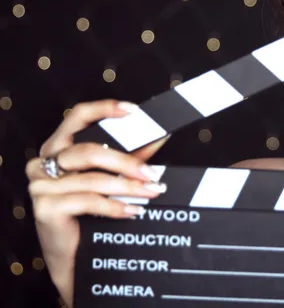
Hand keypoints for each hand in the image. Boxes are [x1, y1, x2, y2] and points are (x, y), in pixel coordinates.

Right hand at [25, 100, 169, 306]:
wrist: (73, 258)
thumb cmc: (89, 213)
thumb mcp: (110, 180)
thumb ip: (129, 158)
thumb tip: (158, 138)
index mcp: (58, 148)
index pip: (77, 117)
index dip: (104, 109)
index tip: (134, 111)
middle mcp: (44, 163)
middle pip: (89, 150)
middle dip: (127, 162)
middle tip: (152, 173)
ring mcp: (41, 185)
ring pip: (92, 178)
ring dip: (128, 186)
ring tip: (150, 192)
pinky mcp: (45, 207)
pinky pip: (87, 201)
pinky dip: (115, 206)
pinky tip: (132, 211)